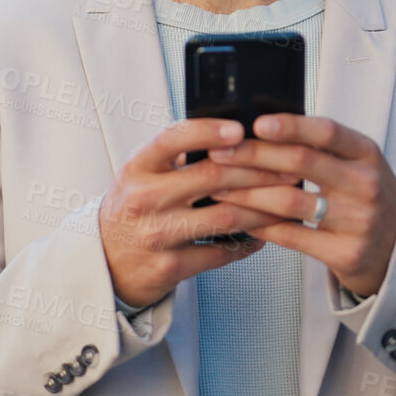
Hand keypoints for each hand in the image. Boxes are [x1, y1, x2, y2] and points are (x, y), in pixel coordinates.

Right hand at [99, 118, 305, 308]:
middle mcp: (144, 199)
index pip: (172, 139)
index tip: (240, 128)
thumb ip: (176, 155)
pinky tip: (263, 234)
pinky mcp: (170, 266)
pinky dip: (248, 243)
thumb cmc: (134, 208)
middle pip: (211, 177)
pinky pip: (220, 253)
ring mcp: (157, 235)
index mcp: (137, 168)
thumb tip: (233, 135)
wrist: (106, 261)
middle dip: (257, 170)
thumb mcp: (142, 174)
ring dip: (263, 209)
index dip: (208, 131)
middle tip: (289, 167)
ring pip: (224, 217)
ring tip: (286, 200)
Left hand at [202, 114, 395, 298]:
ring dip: (247, 192)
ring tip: (219, 186)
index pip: (327, 132)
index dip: (291, 126)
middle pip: (302, 163)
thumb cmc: (364, 196)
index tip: (256, 123)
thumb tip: (262, 127)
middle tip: (219, 152)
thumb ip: (321, 147)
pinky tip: (239, 216)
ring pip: (290, 202)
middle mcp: (367, 185)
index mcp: (367, 154)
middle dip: (254, 156)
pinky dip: (260, 224)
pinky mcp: (346, 253)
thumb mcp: (357, 164)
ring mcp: (359, 221)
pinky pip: (292, 236)